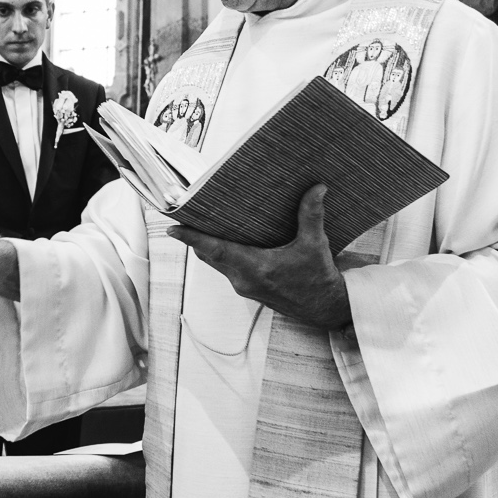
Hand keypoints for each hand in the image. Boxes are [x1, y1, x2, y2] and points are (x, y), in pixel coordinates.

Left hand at [167, 184, 352, 329]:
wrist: (325, 309)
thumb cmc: (319, 279)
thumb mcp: (316, 245)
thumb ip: (311, 215)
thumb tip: (317, 187)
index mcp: (256, 268)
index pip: (216, 250)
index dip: (193, 239)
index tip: (172, 228)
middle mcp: (244, 279)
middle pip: (208, 255)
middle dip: (194, 236)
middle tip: (183, 214)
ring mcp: (243, 286)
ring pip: (215, 262)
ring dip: (205, 245)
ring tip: (198, 222)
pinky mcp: (247, 288)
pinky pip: (224, 268)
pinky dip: (219, 253)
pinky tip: (222, 238)